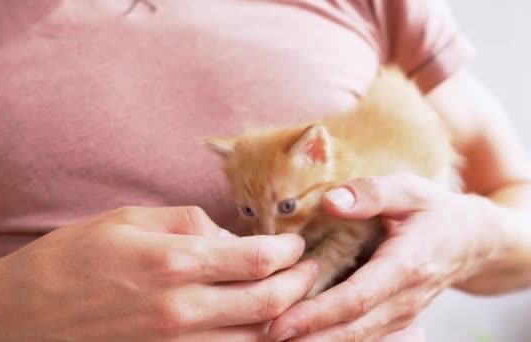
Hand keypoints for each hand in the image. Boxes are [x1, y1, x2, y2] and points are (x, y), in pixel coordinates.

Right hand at [0, 206, 317, 341]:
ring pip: (255, 338)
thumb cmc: (70, 260)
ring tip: (290, 298)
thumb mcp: (128, 220)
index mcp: (174, 262)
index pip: (260, 259)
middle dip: (301, 285)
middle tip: (308, 270)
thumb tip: (229, 235)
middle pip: (270, 304)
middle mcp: (182, 309)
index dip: (289, 250)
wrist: (19, 318)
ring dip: (283, 318)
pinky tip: (256, 325)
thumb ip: (187, 222)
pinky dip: (249, 341)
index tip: (295, 243)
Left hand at [268, 173, 502, 340]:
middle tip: (266, 338)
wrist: (472, 241)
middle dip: (308, 337)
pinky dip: (332, 341)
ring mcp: (402, 315)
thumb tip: (331, 201)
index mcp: (406, 265)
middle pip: (352, 328)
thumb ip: (372, 193)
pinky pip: (363, 337)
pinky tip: (302, 338)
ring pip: (357, 339)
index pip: (356, 299)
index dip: (317, 314)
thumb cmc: (434, 211)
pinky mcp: (395, 320)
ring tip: (274, 341)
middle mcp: (404, 299)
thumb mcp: (410, 189)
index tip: (281, 324)